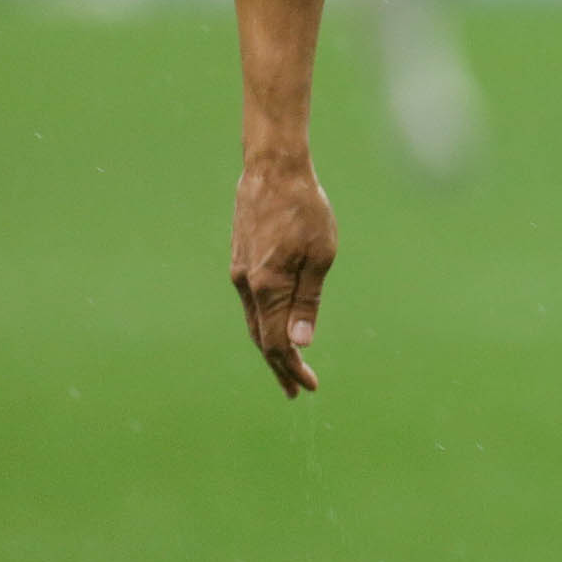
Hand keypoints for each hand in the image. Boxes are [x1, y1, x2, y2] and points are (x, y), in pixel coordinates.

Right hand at [232, 152, 335, 397]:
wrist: (272, 171)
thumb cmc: (305, 210)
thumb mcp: (321, 256)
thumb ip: (307, 301)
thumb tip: (300, 345)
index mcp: (268, 287)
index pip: (275, 343)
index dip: (291, 368)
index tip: (307, 387)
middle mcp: (247, 285)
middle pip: (261, 339)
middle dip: (280, 366)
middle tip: (296, 390)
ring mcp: (240, 273)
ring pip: (254, 322)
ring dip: (270, 347)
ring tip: (287, 366)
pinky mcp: (241, 262)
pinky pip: (252, 304)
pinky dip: (263, 324)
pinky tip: (274, 329)